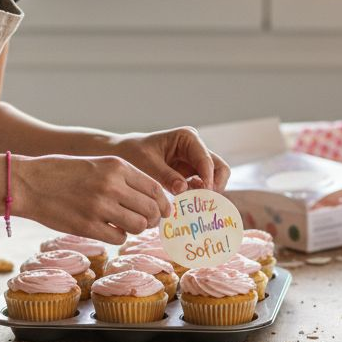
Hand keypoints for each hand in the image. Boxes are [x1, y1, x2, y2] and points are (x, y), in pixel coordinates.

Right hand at [13, 154, 169, 243]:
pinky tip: (109, 229)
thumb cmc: (63, 173)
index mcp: (117, 166)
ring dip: (137, 228)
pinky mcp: (87, 226)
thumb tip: (151, 200)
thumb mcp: (97, 165)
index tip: (163, 211)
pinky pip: (119, 237)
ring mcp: (100, 206)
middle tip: (146, 222)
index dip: (163, 204)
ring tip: (126, 225)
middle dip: (153, 219)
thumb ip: (123, 179)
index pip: (155, 189)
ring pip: (139, 225)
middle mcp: (112, 185)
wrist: (29, 183)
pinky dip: (119, 236)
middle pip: (151, 209)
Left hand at [111, 126, 230, 194]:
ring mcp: (195, 161)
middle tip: (202, 202)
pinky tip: (187, 203)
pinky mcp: (191, 174)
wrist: (122, 155)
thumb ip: (165, 176)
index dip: (208, 178)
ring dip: (207, 193)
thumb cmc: (132, 154)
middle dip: (214, 186)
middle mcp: (196, 148)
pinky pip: (203, 186)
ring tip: (192, 203)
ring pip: (215, 179)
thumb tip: (183, 189)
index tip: (202, 195)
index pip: (206, 159)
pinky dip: (199, 196)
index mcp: (187, 138)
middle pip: (219, 168)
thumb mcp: (146, 164)